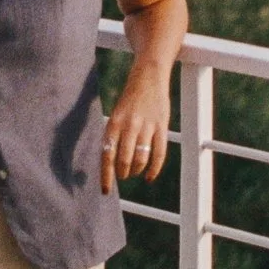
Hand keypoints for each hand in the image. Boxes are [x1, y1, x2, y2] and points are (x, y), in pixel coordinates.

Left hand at [101, 73, 169, 190]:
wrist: (148, 77)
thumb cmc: (129, 100)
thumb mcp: (115, 114)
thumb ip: (113, 136)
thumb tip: (110, 162)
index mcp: (114, 123)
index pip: (107, 155)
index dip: (106, 176)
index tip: (106, 191)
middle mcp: (129, 125)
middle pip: (124, 159)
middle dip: (123, 173)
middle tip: (123, 176)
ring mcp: (147, 125)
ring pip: (141, 158)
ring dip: (136, 171)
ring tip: (134, 173)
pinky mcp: (161, 126)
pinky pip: (159, 153)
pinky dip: (154, 169)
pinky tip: (149, 177)